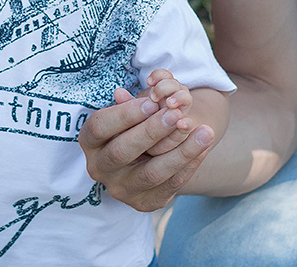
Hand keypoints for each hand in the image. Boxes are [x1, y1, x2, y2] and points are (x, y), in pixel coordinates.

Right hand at [78, 85, 215, 211]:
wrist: (144, 160)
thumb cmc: (134, 126)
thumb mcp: (129, 113)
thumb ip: (130, 105)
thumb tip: (123, 94)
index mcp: (90, 142)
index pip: (100, 127)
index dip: (124, 115)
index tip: (151, 102)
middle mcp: (100, 168)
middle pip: (122, 151)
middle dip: (152, 132)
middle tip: (176, 115)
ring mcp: (120, 189)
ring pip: (152, 173)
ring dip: (181, 151)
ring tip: (205, 131)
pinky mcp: (144, 203)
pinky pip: (171, 186)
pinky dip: (189, 164)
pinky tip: (204, 147)